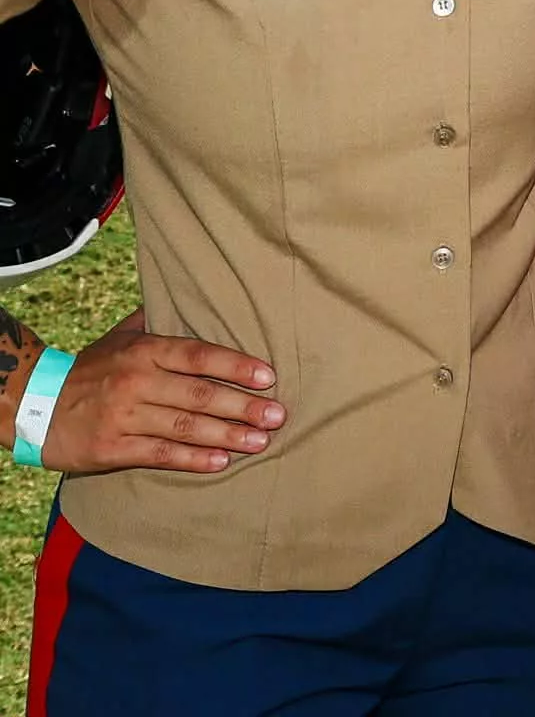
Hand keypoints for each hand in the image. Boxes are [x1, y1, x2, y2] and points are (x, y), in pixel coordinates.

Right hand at [37, 310, 285, 475]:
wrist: (34, 404)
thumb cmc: (90, 369)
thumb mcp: (121, 336)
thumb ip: (159, 320)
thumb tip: (195, 296)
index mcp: (146, 351)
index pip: (200, 356)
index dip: (237, 366)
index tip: (269, 377)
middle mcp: (138, 382)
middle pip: (200, 394)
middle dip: (244, 407)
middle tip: (277, 416)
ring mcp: (125, 417)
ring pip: (185, 426)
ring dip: (227, 436)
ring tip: (260, 442)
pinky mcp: (112, 448)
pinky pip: (160, 454)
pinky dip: (192, 459)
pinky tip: (221, 462)